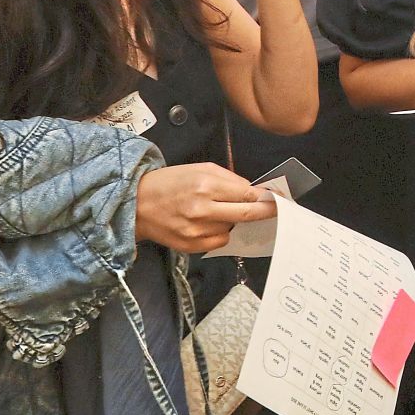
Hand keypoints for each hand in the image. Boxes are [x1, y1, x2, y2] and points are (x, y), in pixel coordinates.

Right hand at [134, 162, 274, 253]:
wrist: (135, 204)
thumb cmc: (169, 183)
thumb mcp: (199, 169)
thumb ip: (229, 179)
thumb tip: (253, 191)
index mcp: (205, 185)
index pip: (247, 195)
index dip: (266, 198)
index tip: (279, 198)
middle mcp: (203, 209)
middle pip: (246, 214)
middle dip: (266, 212)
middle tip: (278, 210)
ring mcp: (197, 230)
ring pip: (233, 228)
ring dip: (235, 221)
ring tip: (219, 211)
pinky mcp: (191, 246)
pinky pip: (220, 241)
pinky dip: (221, 233)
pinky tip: (209, 223)